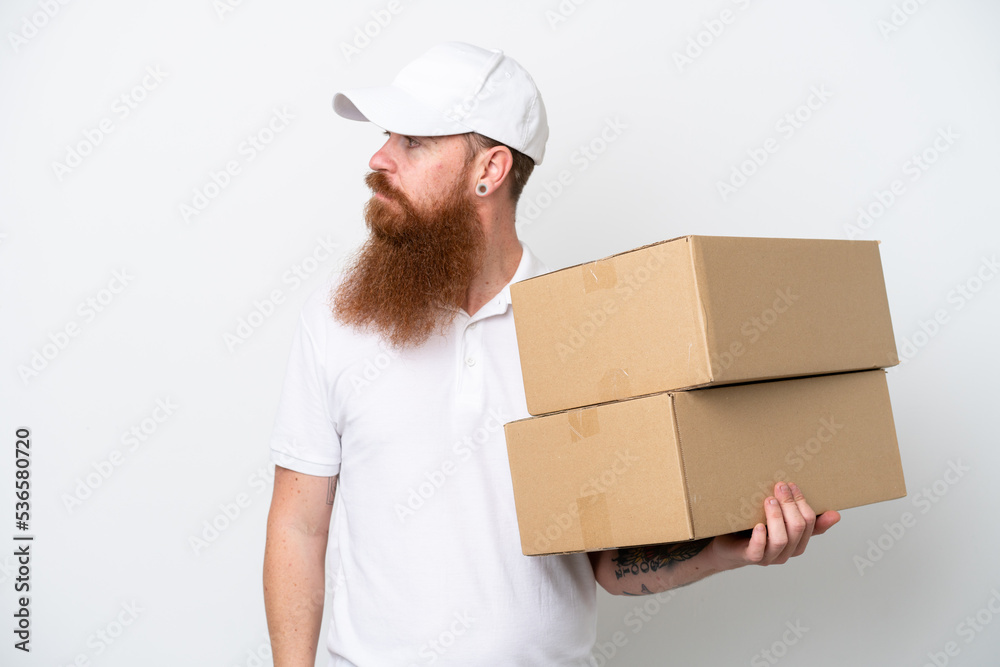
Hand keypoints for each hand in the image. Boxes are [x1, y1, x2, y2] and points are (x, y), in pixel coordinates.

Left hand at [709, 482, 840, 570]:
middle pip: (797, 528)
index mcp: (798, 542)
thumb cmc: (756, 530)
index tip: (792, 484)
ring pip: (781, 539)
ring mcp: (768, 556)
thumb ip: (804, 519)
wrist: (728, 547)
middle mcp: (786, 551)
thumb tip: (836, 514)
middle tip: (780, 486)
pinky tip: (758, 525)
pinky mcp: (749, 557)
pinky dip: (760, 537)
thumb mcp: (782, 522)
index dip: (802, 502)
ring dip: (776, 517)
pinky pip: (758, 551)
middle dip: (790, 505)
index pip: (810, 522)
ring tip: (769, 500)